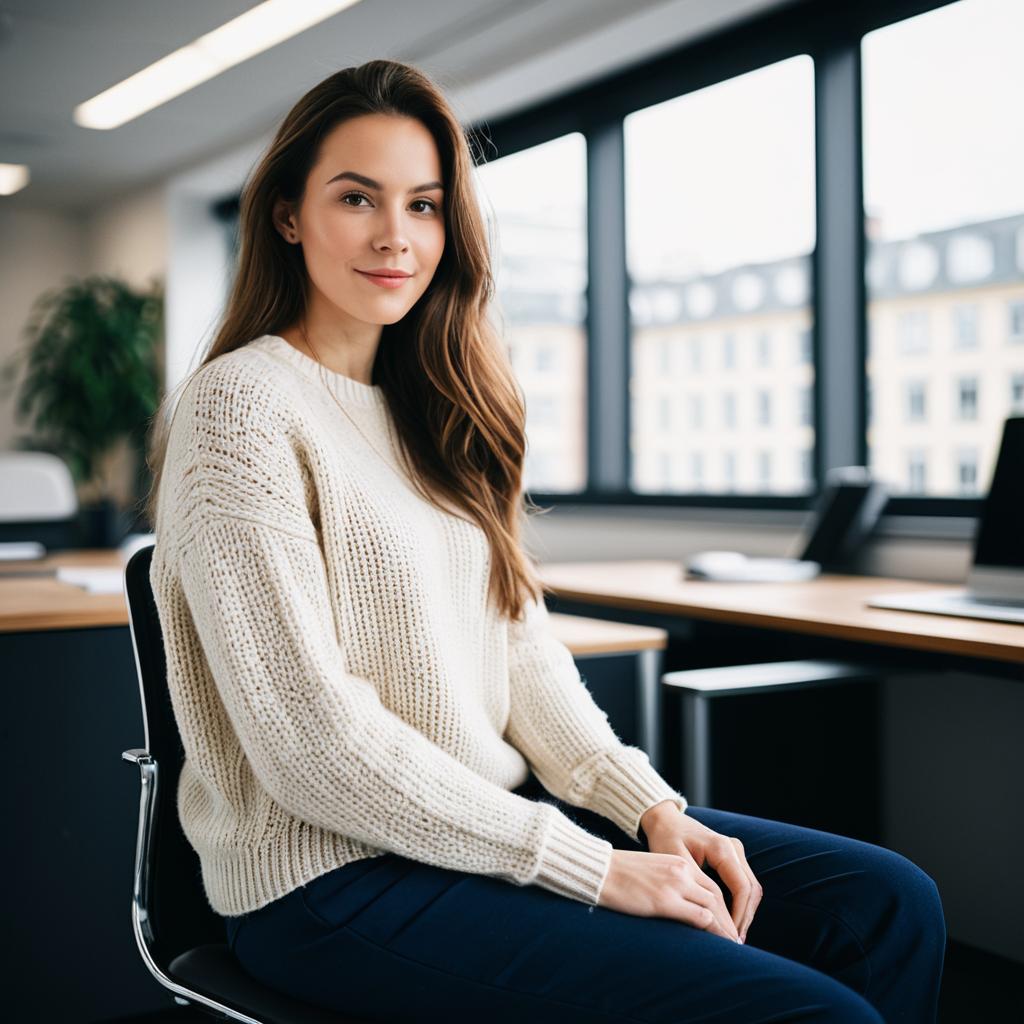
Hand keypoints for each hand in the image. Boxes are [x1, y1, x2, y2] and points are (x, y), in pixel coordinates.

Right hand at [596, 848, 744, 941]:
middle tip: (735, 938)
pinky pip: (700, 917)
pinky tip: (717, 943)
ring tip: (732, 946)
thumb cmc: (618, 874)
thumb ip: (668, 883)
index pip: (709, 885)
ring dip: (725, 928)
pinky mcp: (665, 900)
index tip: (727, 923)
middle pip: (716, 896)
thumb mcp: (650, 871)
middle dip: (729, 919)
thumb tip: (679, 904)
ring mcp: (674, 885)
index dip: (722, 906)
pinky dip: (713, 930)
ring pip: (713, 907)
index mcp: (676, 863)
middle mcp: (680, 870)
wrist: (598, 869)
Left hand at [639, 802, 761, 942]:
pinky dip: (740, 903)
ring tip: (732, 936)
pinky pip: (743, 884)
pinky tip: (729, 921)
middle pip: (751, 890)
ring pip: (750, 888)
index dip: (738, 916)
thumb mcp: (675, 863)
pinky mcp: (732, 857)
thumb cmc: (666, 839)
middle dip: (744, 918)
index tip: (729, 937)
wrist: (665, 820)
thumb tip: (707, 917)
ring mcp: (735, 851)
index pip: (742, 888)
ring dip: (744, 913)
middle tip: (733, 942)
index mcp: (721, 847)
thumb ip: (694, 887)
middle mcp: (733, 848)